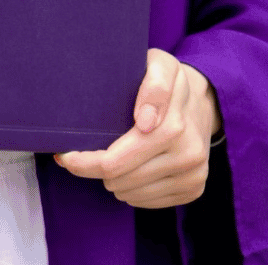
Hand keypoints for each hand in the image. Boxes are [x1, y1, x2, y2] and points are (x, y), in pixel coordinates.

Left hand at [54, 48, 219, 208]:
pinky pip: (148, 202)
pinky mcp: (195, 190)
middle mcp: (188, 155)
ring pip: (131, 195)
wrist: (202, 103)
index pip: (114, 162)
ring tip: (114, 158)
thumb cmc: (168, 82)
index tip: (65, 153)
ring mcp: (193, 175)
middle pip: (119, 181)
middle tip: (89, 153)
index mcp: (173, 128)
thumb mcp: (159, 66)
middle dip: (96, 170)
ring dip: (115, 181)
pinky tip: (132, 170)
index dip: (83, 162)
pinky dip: (132, 190)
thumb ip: (153, 85)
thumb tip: (146, 121)